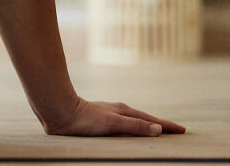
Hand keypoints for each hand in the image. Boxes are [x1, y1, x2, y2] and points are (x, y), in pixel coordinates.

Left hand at [42, 96, 185, 136]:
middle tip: (175, 130)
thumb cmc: (84, 119)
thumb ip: (134, 127)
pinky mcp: (98, 119)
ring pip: (132, 120)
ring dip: (146, 125)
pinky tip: (126, 131)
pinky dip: (131, 127)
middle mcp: (118, 111)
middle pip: (144, 119)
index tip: (183, 130)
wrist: (59, 111)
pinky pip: (122, 124)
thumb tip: (158, 130)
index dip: (167, 126)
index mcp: (124, 111)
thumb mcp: (112, 124)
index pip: (151, 121)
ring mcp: (108, 114)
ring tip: (155, 131)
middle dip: (160, 125)